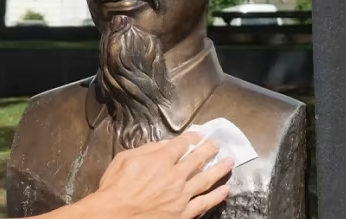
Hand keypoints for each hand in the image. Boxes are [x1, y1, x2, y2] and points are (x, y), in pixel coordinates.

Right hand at [82, 132, 233, 218]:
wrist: (115, 214)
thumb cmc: (115, 187)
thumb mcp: (124, 159)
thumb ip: (146, 149)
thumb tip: (164, 143)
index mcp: (160, 160)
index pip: (181, 145)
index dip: (192, 138)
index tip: (199, 134)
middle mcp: (174, 175)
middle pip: (197, 159)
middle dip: (209, 149)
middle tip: (217, 144)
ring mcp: (181, 195)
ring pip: (206, 179)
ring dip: (219, 169)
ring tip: (229, 162)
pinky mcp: (183, 213)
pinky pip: (204, 203)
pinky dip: (217, 196)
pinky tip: (225, 190)